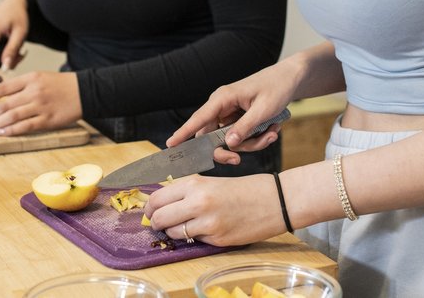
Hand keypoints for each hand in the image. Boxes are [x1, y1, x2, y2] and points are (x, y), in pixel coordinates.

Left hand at [0, 71, 81, 135]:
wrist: (85, 91)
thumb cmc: (60, 85)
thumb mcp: (39, 77)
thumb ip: (20, 86)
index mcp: (29, 78)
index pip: (0, 88)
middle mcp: (33, 91)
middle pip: (3, 105)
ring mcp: (40, 106)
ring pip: (11, 117)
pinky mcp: (48, 119)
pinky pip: (25, 126)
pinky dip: (10, 131)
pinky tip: (0, 134)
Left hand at [145, 174, 286, 246]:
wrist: (274, 200)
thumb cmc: (242, 189)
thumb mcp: (210, 183)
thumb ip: (186, 192)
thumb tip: (161, 204)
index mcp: (195, 184)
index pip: (157, 198)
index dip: (150, 207)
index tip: (151, 211)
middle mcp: (198, 202)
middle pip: (159, 217)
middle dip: (156, 222)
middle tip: (160, 223)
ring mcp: (207, 223)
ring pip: (173, 232)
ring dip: (175, 232)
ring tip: (187, 225)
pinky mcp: (217, 239)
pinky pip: (194, 240)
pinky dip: (195, 237)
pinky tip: (208, 229)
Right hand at [167, 56, 303, 165]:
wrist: (289, 79)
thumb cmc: (276, 88)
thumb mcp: (264, 109)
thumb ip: (245, 127)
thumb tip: (228, 144)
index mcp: (223, 98)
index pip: (198, 118)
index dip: (183, 132)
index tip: (170, 145)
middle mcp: (221, 106)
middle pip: (212, 137)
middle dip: (229, 149)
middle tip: (238, 160)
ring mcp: (229, 114)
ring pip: (229, 140)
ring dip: (251, 143)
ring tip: (272, 132)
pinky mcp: (238, 119)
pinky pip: (240, 137)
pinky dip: (256, 138)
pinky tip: (272, 129)